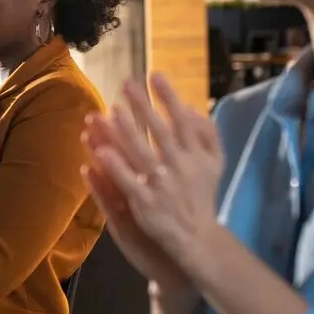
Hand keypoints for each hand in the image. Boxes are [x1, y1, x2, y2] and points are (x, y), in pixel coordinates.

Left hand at [83, 73, 224, 280]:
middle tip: (126, 83)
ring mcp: (161, 185)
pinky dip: (114, 167)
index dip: (168, 97)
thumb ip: (208, 135)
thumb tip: (192, 108)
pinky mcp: (145, 204)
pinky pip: (127, 182)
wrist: (198, 238)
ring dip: (125, 131)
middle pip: (159, 131)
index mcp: (196, 155)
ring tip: (110, 110)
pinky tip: (99, 152)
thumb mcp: (215, 164)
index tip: (155, 74)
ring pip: (141, 153)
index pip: (181, 120)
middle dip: (143, 106)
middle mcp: (180, 167)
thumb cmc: (202, 196)